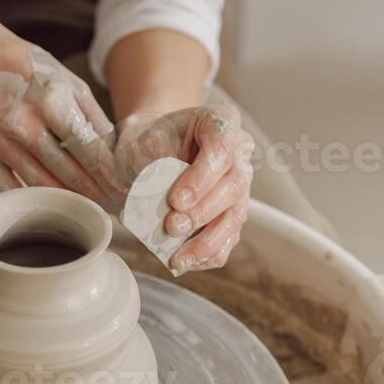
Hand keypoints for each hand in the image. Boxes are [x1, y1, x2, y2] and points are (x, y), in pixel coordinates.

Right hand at [0, 19, 122, 208]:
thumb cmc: (30, 71)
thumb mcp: (69, 82)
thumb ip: (94, 117)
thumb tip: (118, 154)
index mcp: (51, 101)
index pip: (90, 150)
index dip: (110, 175)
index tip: (125, 191)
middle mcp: (24, 123)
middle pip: (68, 172)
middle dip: (96, 194)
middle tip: (115, 208)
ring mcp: (0, 141)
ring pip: (41, 184)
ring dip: (69, 202)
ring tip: (91, 210)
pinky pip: (9, 188)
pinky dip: (32, 201)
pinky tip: (52, 208)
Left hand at [113, 103, 254, 271]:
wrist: (152, 149)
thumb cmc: (149, 140)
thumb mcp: (143, 138)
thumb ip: (151, 160)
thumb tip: (157, 196)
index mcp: (221, 122)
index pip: (222, 148)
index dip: (201, 178)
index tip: (175, 200)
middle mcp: (239, 153)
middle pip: (234, 186)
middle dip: (202, 212)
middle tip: (172, 226)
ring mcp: (240, 185)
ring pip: (236, 216)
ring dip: (207, 241)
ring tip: (179, 257)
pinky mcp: (233, 213)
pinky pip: (230, 238)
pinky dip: (209, 253)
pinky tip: (186, 260)